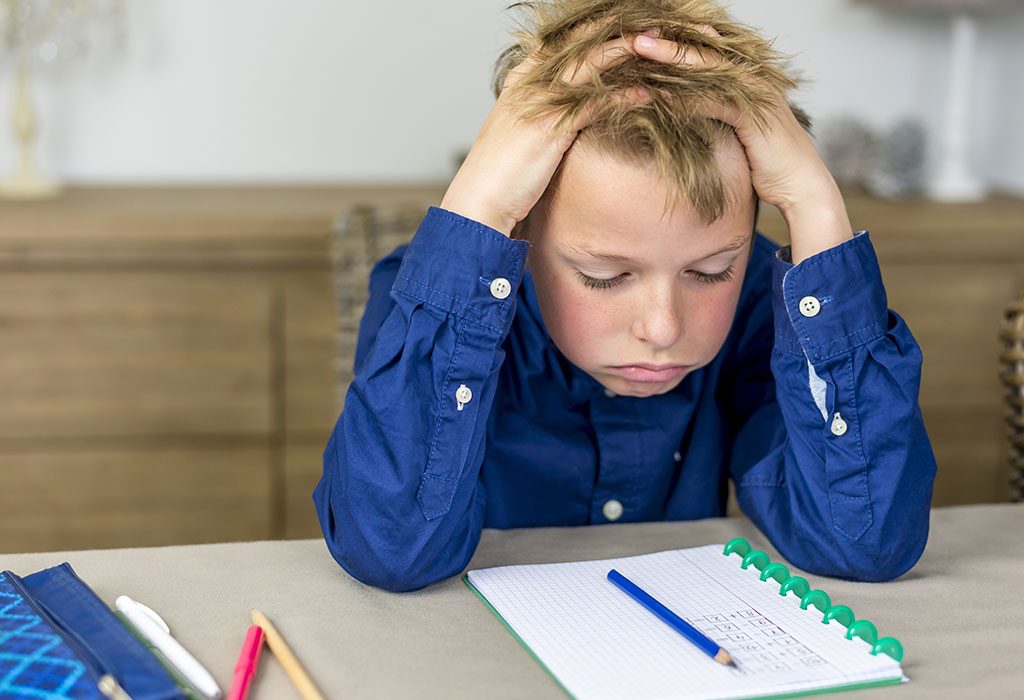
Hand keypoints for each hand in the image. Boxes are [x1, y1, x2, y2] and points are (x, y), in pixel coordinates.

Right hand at [440, 35, 651, 236]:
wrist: (478, 199)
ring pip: (591, 63)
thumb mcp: (522, 132)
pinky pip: (595, 102)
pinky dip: (623, 96)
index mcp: (521, 78)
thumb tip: (569, 110)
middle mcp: (530, 82)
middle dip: (617, 30)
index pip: (562, 40)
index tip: (623, 24)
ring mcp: (540, 101)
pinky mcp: (552, 126)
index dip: (594, 31)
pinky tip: (646, 94)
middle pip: (579, 43)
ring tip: (659, 46)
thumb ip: (543, 113)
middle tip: (652, 25)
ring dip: (628, 51)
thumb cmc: (500, 172)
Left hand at [632, 27, 852, 262]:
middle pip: (706, 50)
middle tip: (635, 34)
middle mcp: (754, 77)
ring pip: (708, 68)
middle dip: (670, 40)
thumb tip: (679, 106)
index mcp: (749, 77)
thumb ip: (713, 111)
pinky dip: (686, 97)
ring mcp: (757, 93)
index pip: (709, 50)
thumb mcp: (734, 130)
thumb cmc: (766, 161)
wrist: (800, 185)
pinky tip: (659, 94)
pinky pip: (715, 101)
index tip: (645, 37)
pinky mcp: (755, 115)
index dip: (678, 41)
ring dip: (671, 59)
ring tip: (639, 51)